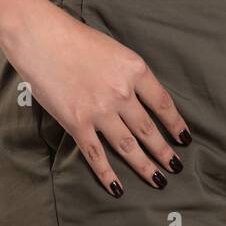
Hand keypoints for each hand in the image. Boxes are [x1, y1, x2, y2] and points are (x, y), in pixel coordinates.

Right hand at [1, 0, 191, 195]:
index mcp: (134, 70)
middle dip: (164, 151)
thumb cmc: (75, 38)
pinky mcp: (77, 123)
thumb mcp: (114, 50)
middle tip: (176, 167)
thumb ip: (128, 75)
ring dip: (145, 166)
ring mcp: (99, 110)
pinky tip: (117, 188)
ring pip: (128, 146)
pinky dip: (108, 174)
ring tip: (159, 181)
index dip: (176, 123)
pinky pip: (96, 155)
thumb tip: (140, 100)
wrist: (41, 37)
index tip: (184, 138)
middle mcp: (122, 93)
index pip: (163, 103)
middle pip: (148, 129)